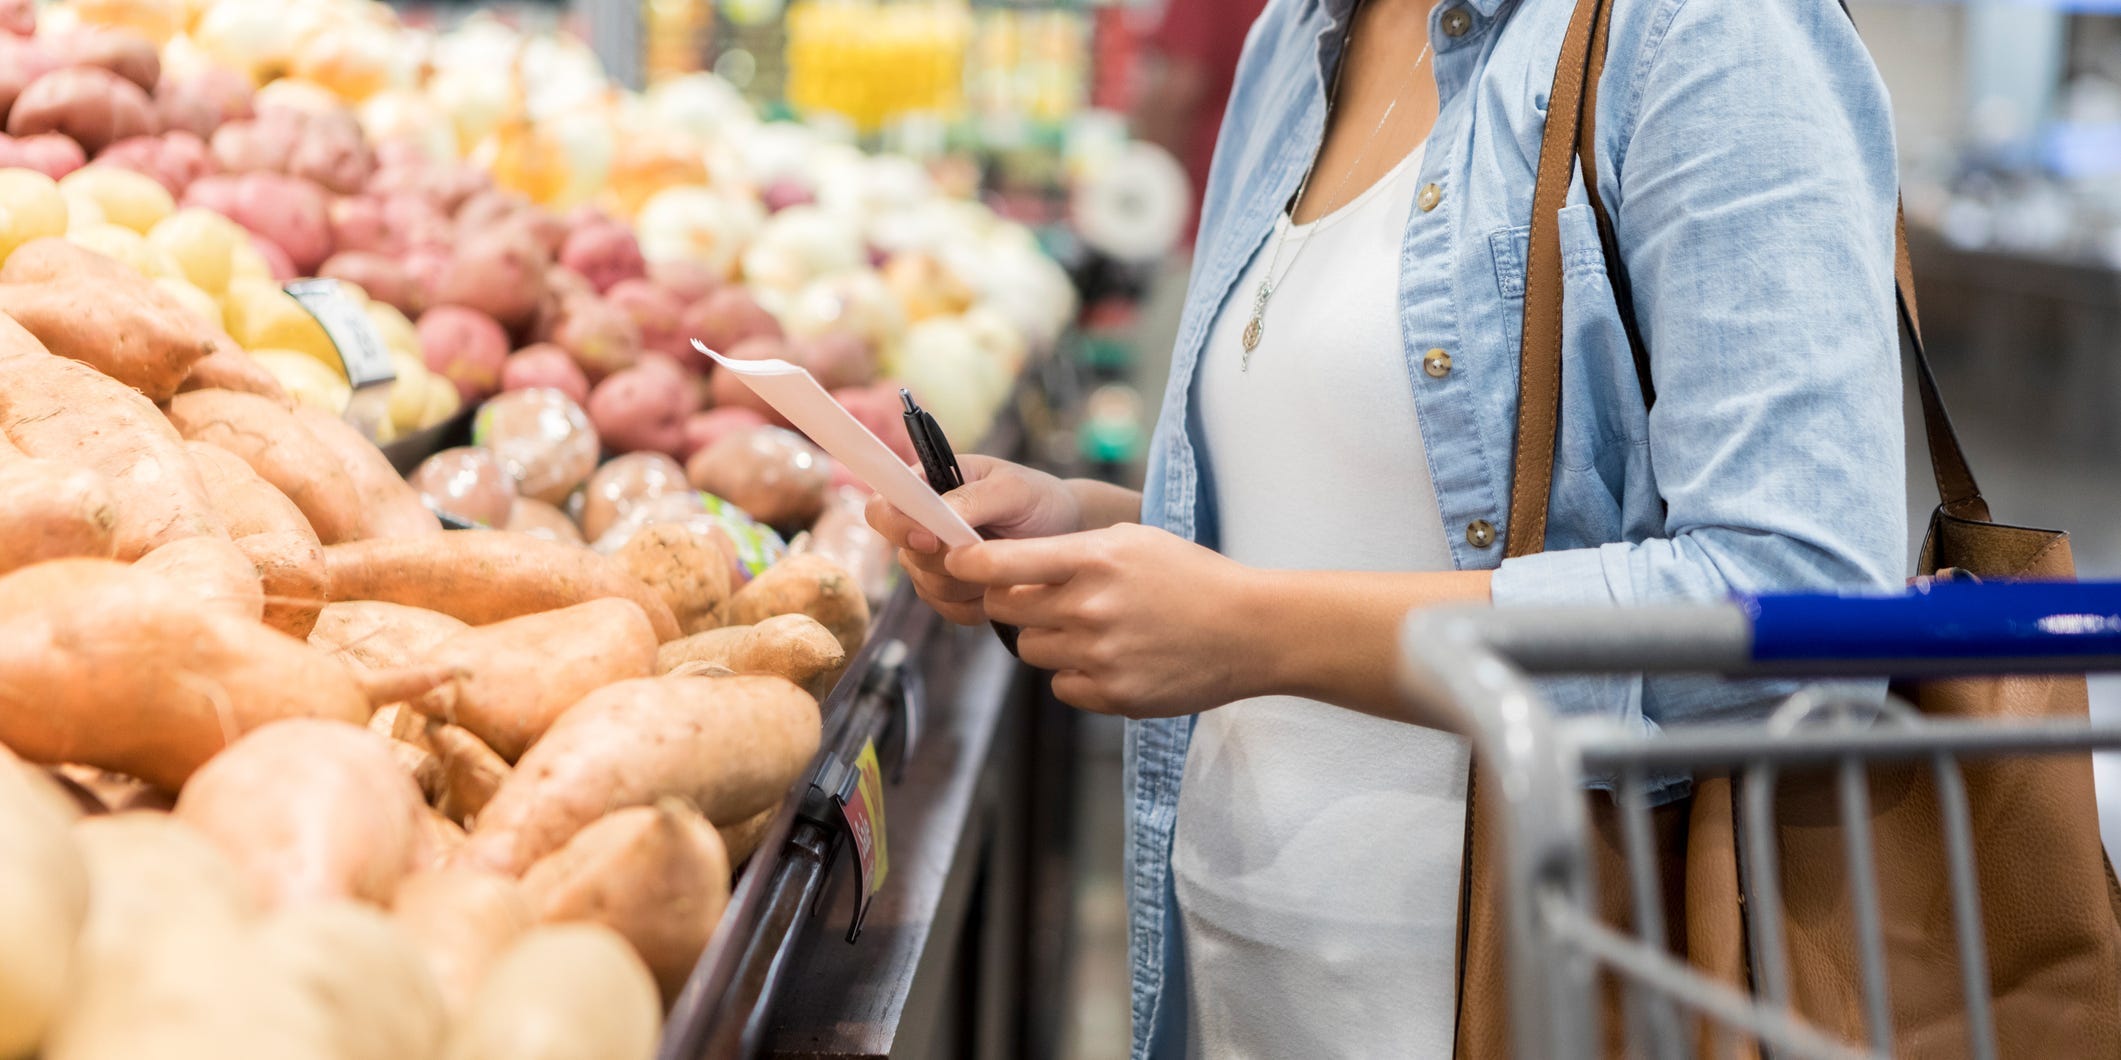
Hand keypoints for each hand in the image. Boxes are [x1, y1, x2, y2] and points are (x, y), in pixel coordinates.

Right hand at [865, 455, 1081, 625]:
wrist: (1065, 530)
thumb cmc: (1037, 498)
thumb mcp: (1012, 489)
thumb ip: (973, 498)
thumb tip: (937, 515)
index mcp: (925, 488)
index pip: (882, 508)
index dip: (896, 526)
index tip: (932, 539)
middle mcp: (920, 526)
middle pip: (906, 556)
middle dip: (947, 561)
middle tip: (988, 550)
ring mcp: (932, 563)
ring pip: (928, 588)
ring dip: (968, 583)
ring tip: (1003, 563)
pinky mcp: (950, 594)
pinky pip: (950, 610)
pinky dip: (978, 604)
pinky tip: (1003, 586)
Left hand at [945, 523, 1268, 717]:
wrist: (1250, 630)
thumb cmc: (1192, 577)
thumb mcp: (1134, 541)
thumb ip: (1073, 552)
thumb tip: (1011, 566)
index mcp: (1096, 560)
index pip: (1003, 563)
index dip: (967, 563)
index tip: (952, 561)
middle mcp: (1091, 608)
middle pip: (1005, 609)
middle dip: (1011, 600)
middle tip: (1036, 596)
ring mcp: (1100, 656)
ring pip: (1029, 649)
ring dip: (1046, 638)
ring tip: (1091, 628)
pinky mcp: (1112, 696)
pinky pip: (1061, 685)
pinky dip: (1075, 673)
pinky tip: (1112, 658)